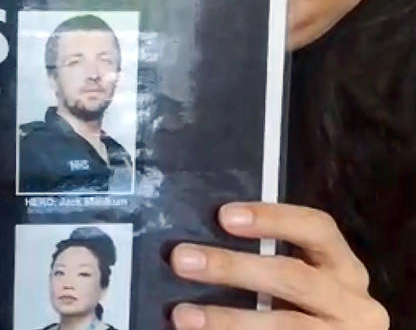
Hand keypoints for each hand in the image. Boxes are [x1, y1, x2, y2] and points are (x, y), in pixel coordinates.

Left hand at [169, 202, 388, 328]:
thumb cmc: (305, 312)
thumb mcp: (302, 282)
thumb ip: (267, 261)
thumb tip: (200, 247)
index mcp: (344, 269)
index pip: (317, 229)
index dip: (272, 218)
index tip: (224, 216)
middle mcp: (352, 303)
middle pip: (292, 276)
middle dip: (232, 267)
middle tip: (182, 260)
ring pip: (284, 326)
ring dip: (227, 319)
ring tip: (183, 316)